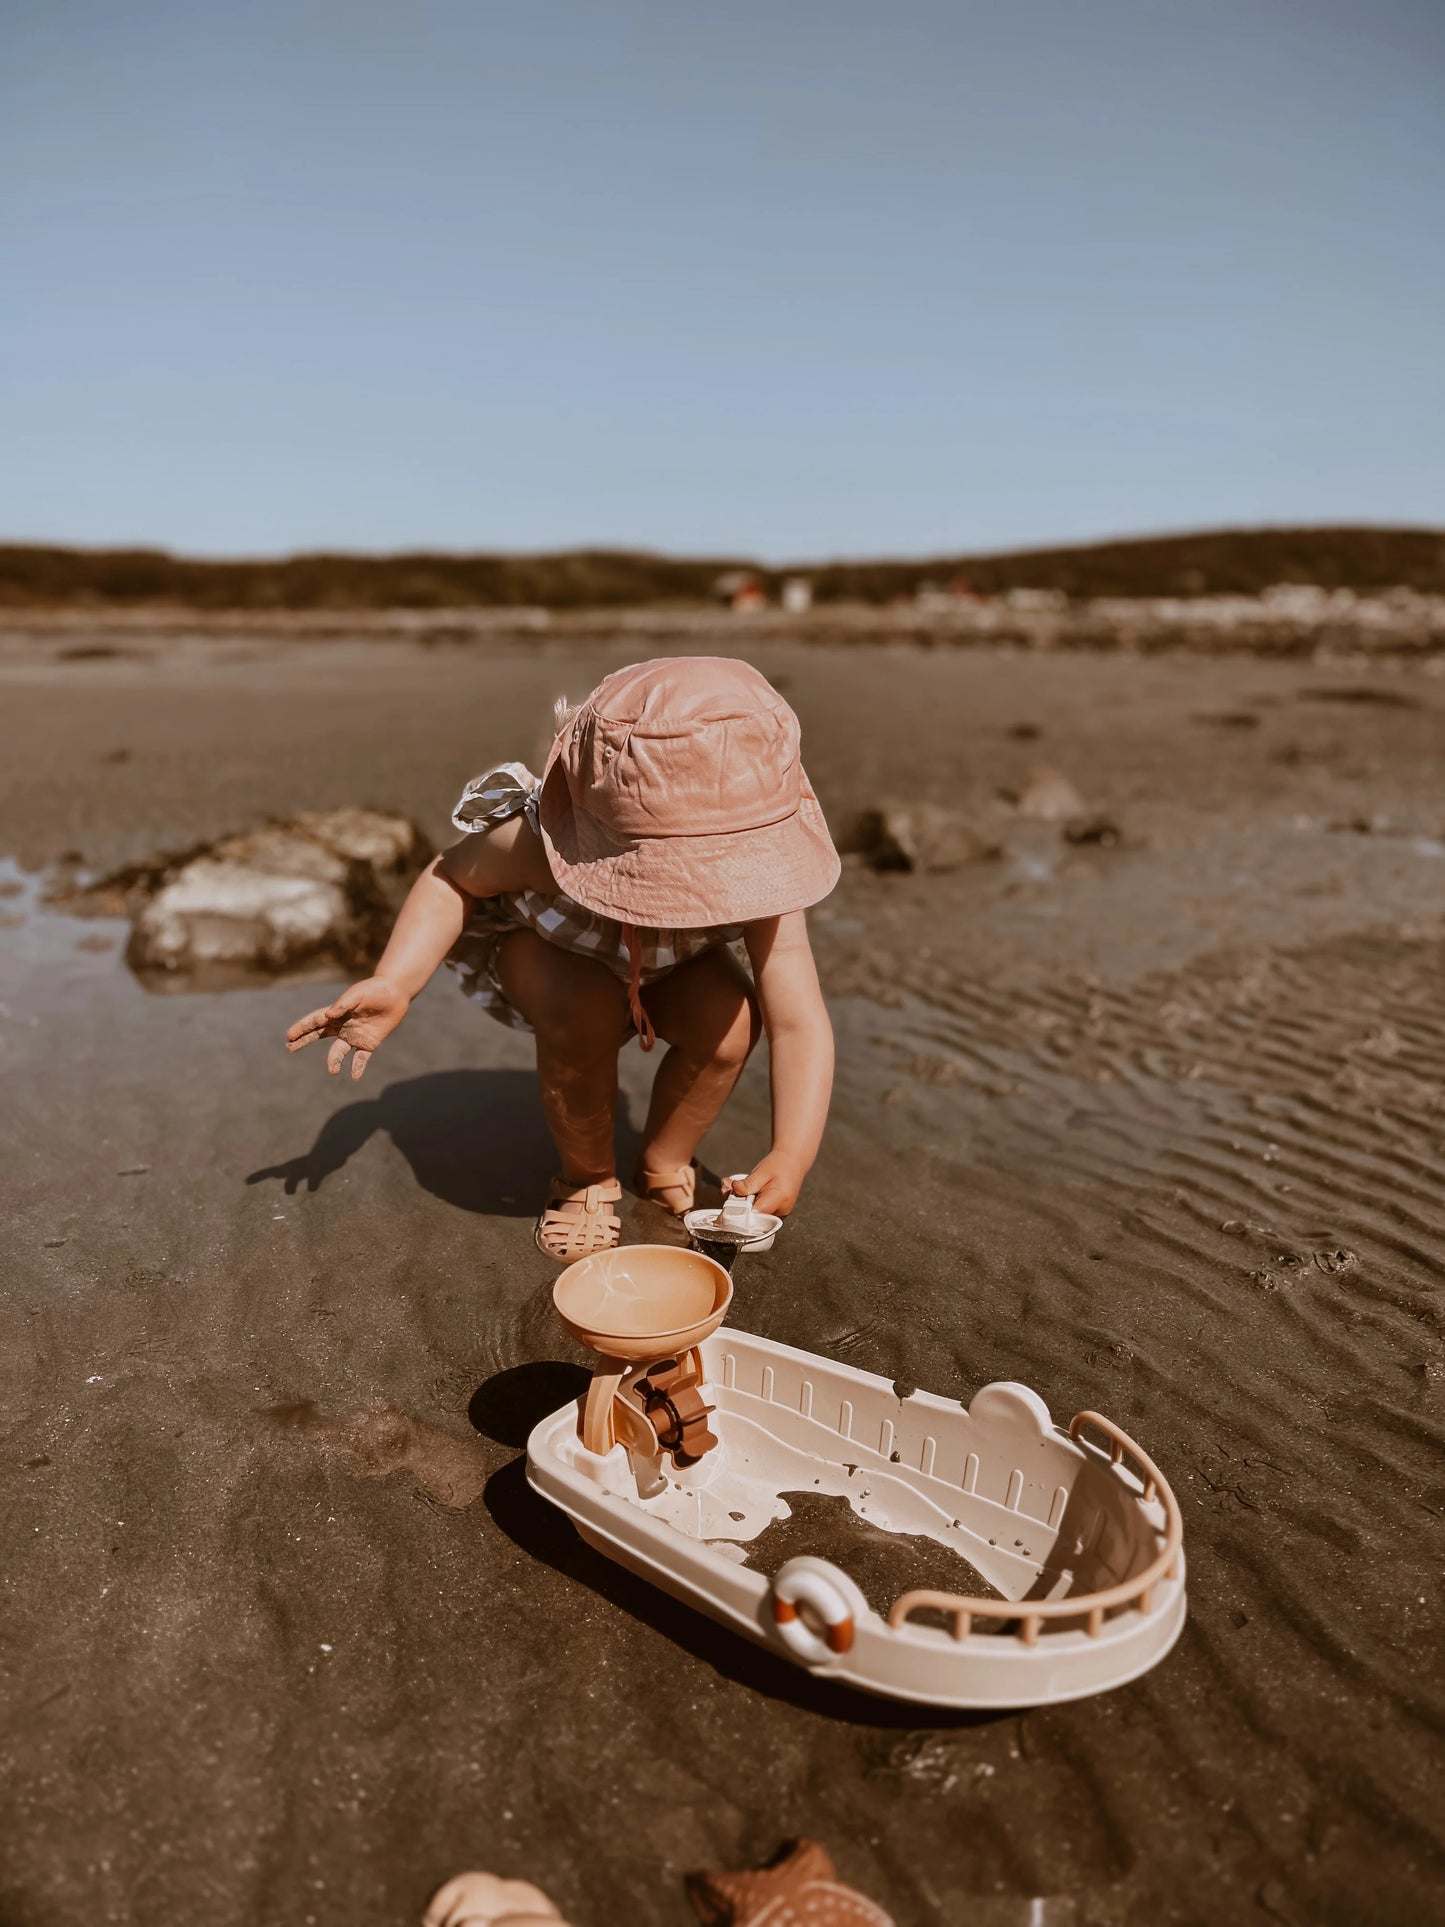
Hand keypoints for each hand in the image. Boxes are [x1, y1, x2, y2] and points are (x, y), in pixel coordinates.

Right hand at [285, 976, 409, 1080]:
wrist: (395, 994)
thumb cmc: (374, 990)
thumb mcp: (358, 994)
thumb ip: (343, 1004)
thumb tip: (328, 1015)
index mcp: (336, 1013)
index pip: (314, 1021)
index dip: (301, 1028)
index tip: (289, 1036)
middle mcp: (342, 1026)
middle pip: (318, 1035)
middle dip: (304, 1041)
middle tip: (290, 1048)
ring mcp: (354, 1036)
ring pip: (339, 1051)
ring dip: (334, 1061)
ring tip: (333, 1071)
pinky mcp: (368, 1043)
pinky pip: (360, 1058)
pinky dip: (357, 1067)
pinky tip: (354, 1076)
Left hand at [728, 1151, 805, 1217]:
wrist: (793, 1161)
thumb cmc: (780, 1165)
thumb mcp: (762, 1171)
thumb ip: (748, 1184)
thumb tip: (734, 1190)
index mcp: (779, 1200)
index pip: (754, 1215)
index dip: (739, 1210)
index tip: (728, 1200)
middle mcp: (780, 1211)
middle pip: (752, 1216)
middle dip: (735, 1203)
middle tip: (727, 1186)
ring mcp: (777, 1214)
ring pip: (752, 1214)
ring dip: (739, 1201)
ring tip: (730, 1185)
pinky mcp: (773, 1212)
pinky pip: (757, 1211)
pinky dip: (746, 1202)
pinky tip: (740, 1189)